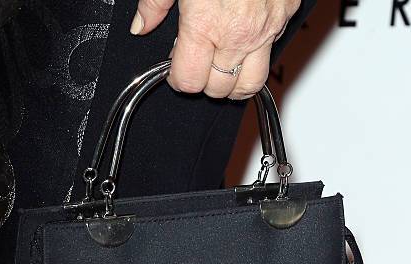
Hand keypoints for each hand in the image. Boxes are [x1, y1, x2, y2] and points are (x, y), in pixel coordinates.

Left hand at [130, 0, 300, 98]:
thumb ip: (154, 3)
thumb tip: (142, 26)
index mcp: (206, 25)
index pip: (190, 81)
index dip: (178, 79)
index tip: (175, 68)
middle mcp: (239, 34)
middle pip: (219, 89)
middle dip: (204, 81)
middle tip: (197, 60)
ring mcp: (266, 28)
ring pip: (251, 84)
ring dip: (233, 81)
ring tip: (221, 63)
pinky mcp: (285, 15)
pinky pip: (271, 51)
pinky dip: (256, 53)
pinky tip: (244, 35)